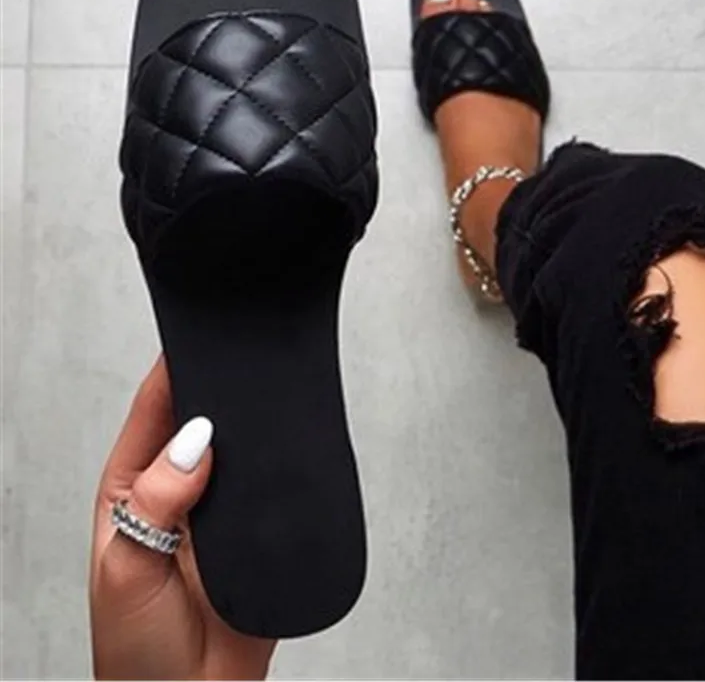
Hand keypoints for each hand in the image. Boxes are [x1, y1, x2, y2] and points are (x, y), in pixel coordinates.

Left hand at [90, 357, 275, 679]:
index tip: (195, 338)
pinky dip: (283, 465)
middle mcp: (180, 490)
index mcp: (134, 488)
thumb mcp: (126, 570)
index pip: (152, 411)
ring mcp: (220, 508)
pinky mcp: (258, 529)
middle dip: (219, 391)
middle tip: (244, 361)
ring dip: (254, 427)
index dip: (172, 372)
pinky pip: (273, 486)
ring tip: (272, 396)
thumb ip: (156, 502)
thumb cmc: (139, 651)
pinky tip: (293, 448)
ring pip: (242, 449)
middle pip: (201, 421)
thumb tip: (193, 442)